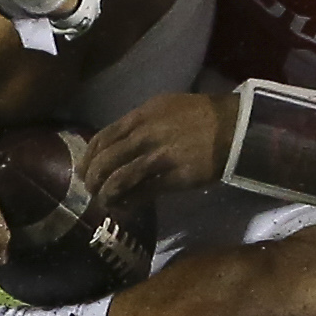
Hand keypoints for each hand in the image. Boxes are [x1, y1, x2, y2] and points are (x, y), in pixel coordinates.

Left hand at [80, 92, 236, 209]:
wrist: (232, 128)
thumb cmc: (199, 116)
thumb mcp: (164, 108)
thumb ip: (139, 124)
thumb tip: (118, 142)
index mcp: (140, 116)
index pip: (102, 138)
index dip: (88, 157)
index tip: (83, 170)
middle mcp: (144, 135)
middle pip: (105, 160)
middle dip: (92, 179)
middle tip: (91, 190)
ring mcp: (157, 156)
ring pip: (118, 179)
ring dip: (106, 194)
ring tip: (105, 202)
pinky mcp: (172, 177)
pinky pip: (141, 192)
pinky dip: (128, 202)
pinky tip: (125, 207)